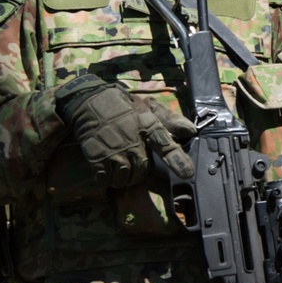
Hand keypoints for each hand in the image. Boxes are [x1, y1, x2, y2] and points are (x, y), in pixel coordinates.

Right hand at [55, 74, 195, 187]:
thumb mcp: (149, 108)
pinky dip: (110, 177)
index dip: (178, 161)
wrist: (90, 103)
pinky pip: (108, 179)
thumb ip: (171, 120)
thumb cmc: (124, 107)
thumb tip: (191, 130)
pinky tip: (109, 166)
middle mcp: (133, 142)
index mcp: (148, 127)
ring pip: (127, 177)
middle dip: (141, 170)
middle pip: (143, 170)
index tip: (188, 173)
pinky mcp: (97, 159)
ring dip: (126, 176)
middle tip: (133, 160)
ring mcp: (114, 152)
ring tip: (122, 163)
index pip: (166, 146)